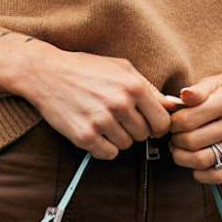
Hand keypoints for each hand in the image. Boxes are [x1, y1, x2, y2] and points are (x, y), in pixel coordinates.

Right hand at [12, 47, 174, 160]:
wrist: (47, 73)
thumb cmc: (86, 68)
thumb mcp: (122, 68)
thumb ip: (149, 87)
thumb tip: (173, 105)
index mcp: (134, 87)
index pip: (163, 122)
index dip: (157, 125)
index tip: (147, 123)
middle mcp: (120, 104)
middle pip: (144, 135)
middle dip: (134, 129)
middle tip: (118, 117)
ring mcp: (102, 121)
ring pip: (126, 145)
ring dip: (117, 137)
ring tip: (102, 119)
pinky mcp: (85, 136)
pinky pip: (108, 154)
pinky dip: (103, 147)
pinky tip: (94, 130)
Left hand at [168, 72, 221, 182]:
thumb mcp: (220, 80)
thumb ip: (199, 89)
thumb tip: (182, 96)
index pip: (188, 119)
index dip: (173, 121)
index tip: (173, 119)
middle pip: (191, 141)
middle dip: (175, 139)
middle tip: (175, 133)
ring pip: (201, 161)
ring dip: (182, 157)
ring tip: (179, 148)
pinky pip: (217, 176)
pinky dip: (200, 174)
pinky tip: (195, 162)